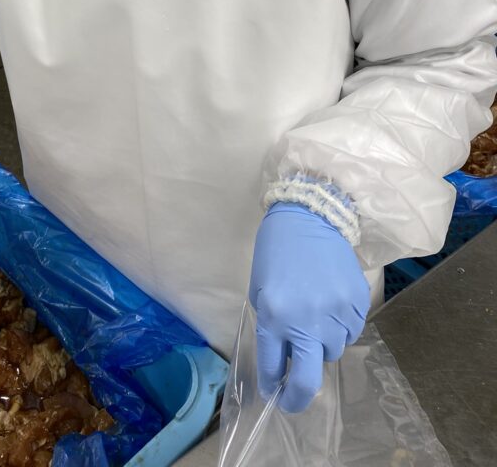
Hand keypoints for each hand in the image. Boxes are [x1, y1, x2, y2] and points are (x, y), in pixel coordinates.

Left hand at [250, 202, 369, 412]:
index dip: (271, 386)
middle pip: (306, 381)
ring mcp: (335, 315)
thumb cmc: (278, 252)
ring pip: (331, 353)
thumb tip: (283, 360)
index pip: (271, 368)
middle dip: (297, 398)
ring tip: (314, 320)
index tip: (274, 394)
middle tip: (293, 399)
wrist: (311, 218)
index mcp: (274, 316)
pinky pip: (350, 333)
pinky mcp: (357, 306)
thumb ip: (272, 326)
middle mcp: (306, 322)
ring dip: (320, 347)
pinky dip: (339, 328)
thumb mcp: (261, 290)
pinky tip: (330, 305)